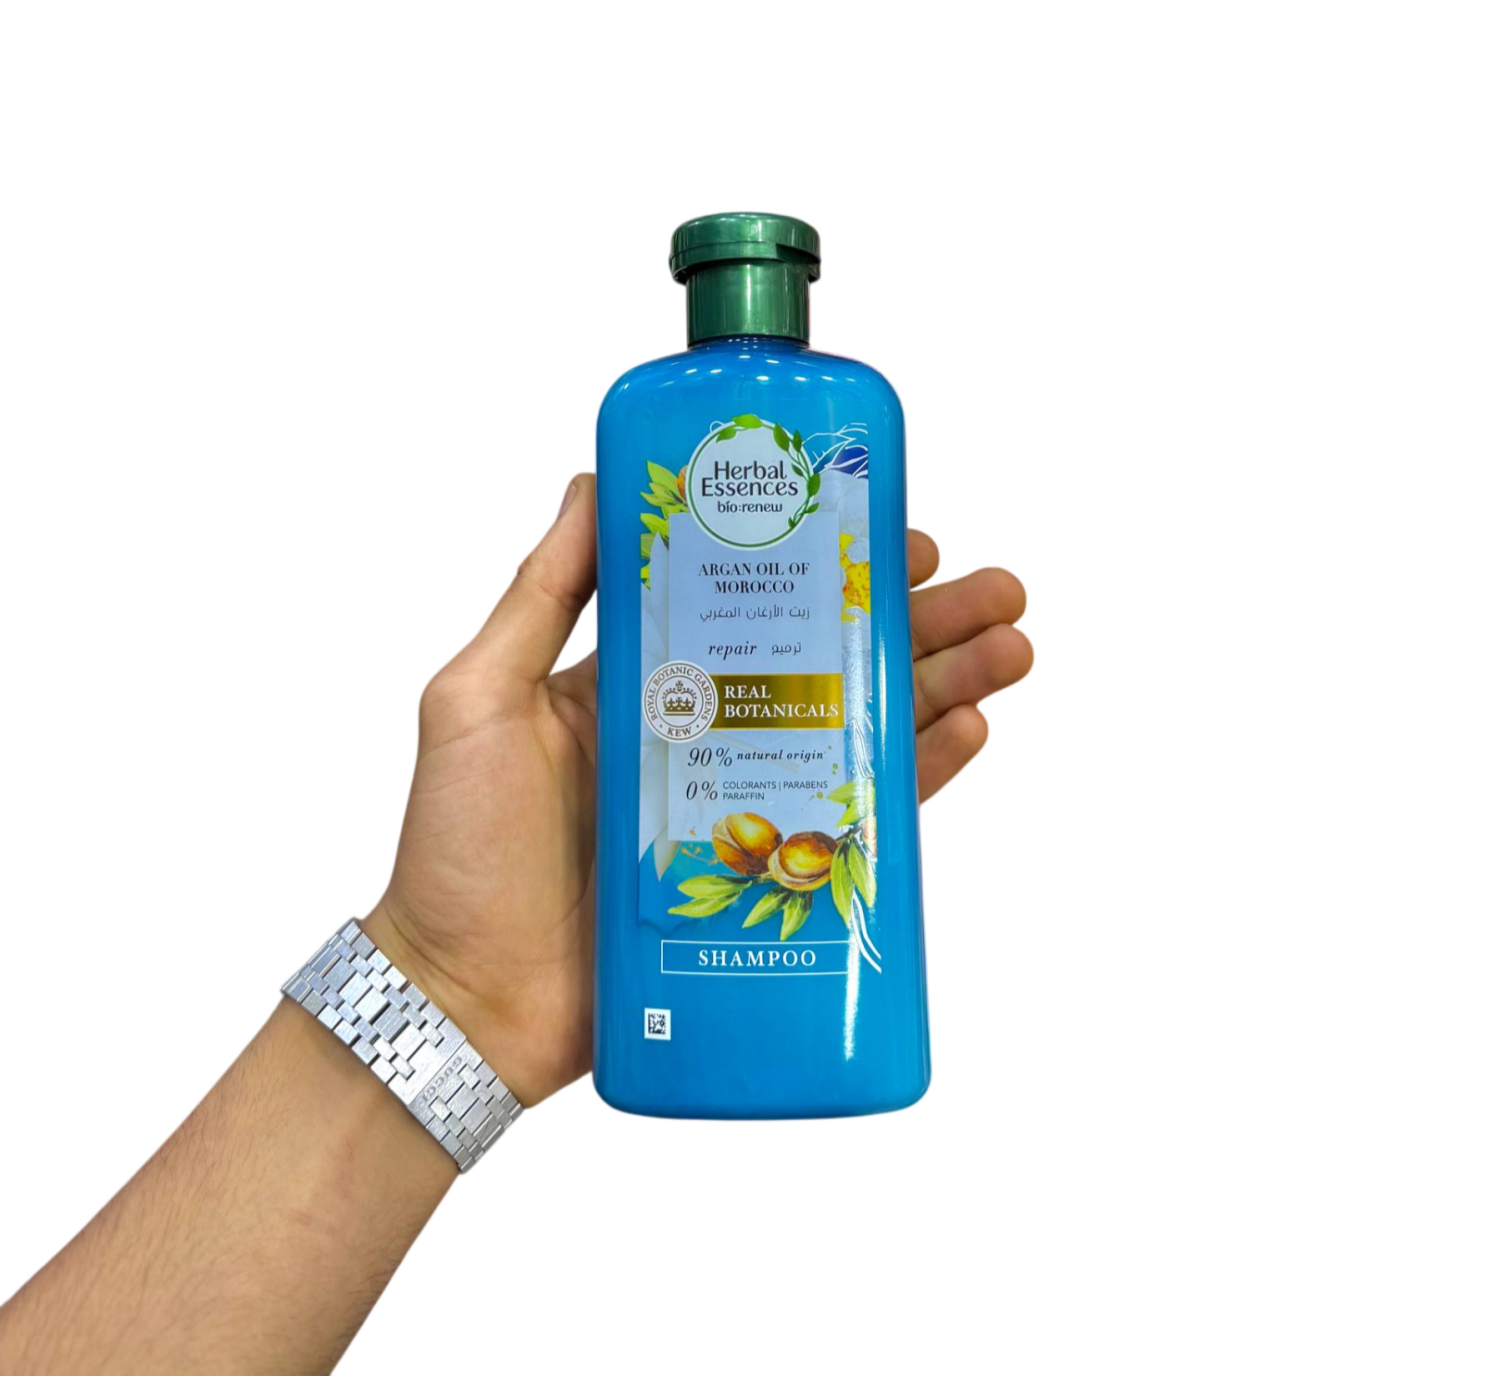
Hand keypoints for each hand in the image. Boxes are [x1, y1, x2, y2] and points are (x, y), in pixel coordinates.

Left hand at [363, 475, 1031, 1105]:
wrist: (465, 1001)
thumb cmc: (456, 854)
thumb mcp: (477, 701)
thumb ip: (538, 597)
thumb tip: (597, 481)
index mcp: (644, 683)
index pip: (756, 606)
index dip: (830, 568)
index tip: (894, 532)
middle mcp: (703, 736)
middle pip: (830, 663)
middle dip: (919, 622)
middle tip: (993, 591)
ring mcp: (740, 809)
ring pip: (860, 732)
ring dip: (941, 685)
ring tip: (1011, 649)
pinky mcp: (765, 884)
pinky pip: (856, 821)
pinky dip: (916, 777)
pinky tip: (965, 731)